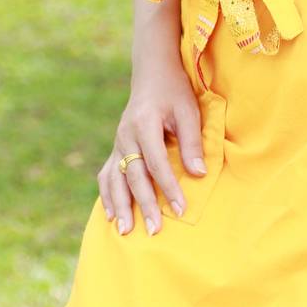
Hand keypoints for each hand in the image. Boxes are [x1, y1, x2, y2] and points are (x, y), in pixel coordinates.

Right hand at [97, 52, 207, 235]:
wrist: (153, 74)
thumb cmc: (174, 91)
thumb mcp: (188, 110)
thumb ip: (191, 141)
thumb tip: (198, 174)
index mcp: (144, 123)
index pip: (156, 162)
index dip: (169, 187)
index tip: (181, 210)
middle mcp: (126, 135)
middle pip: (134, 176)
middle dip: (145, 204)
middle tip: (155, 230)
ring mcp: (118, 142)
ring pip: (115, 179)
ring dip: (120, 206)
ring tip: (125, 232)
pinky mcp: (116, 148)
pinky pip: (107, 175)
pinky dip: (108, 195)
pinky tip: (111, 215)